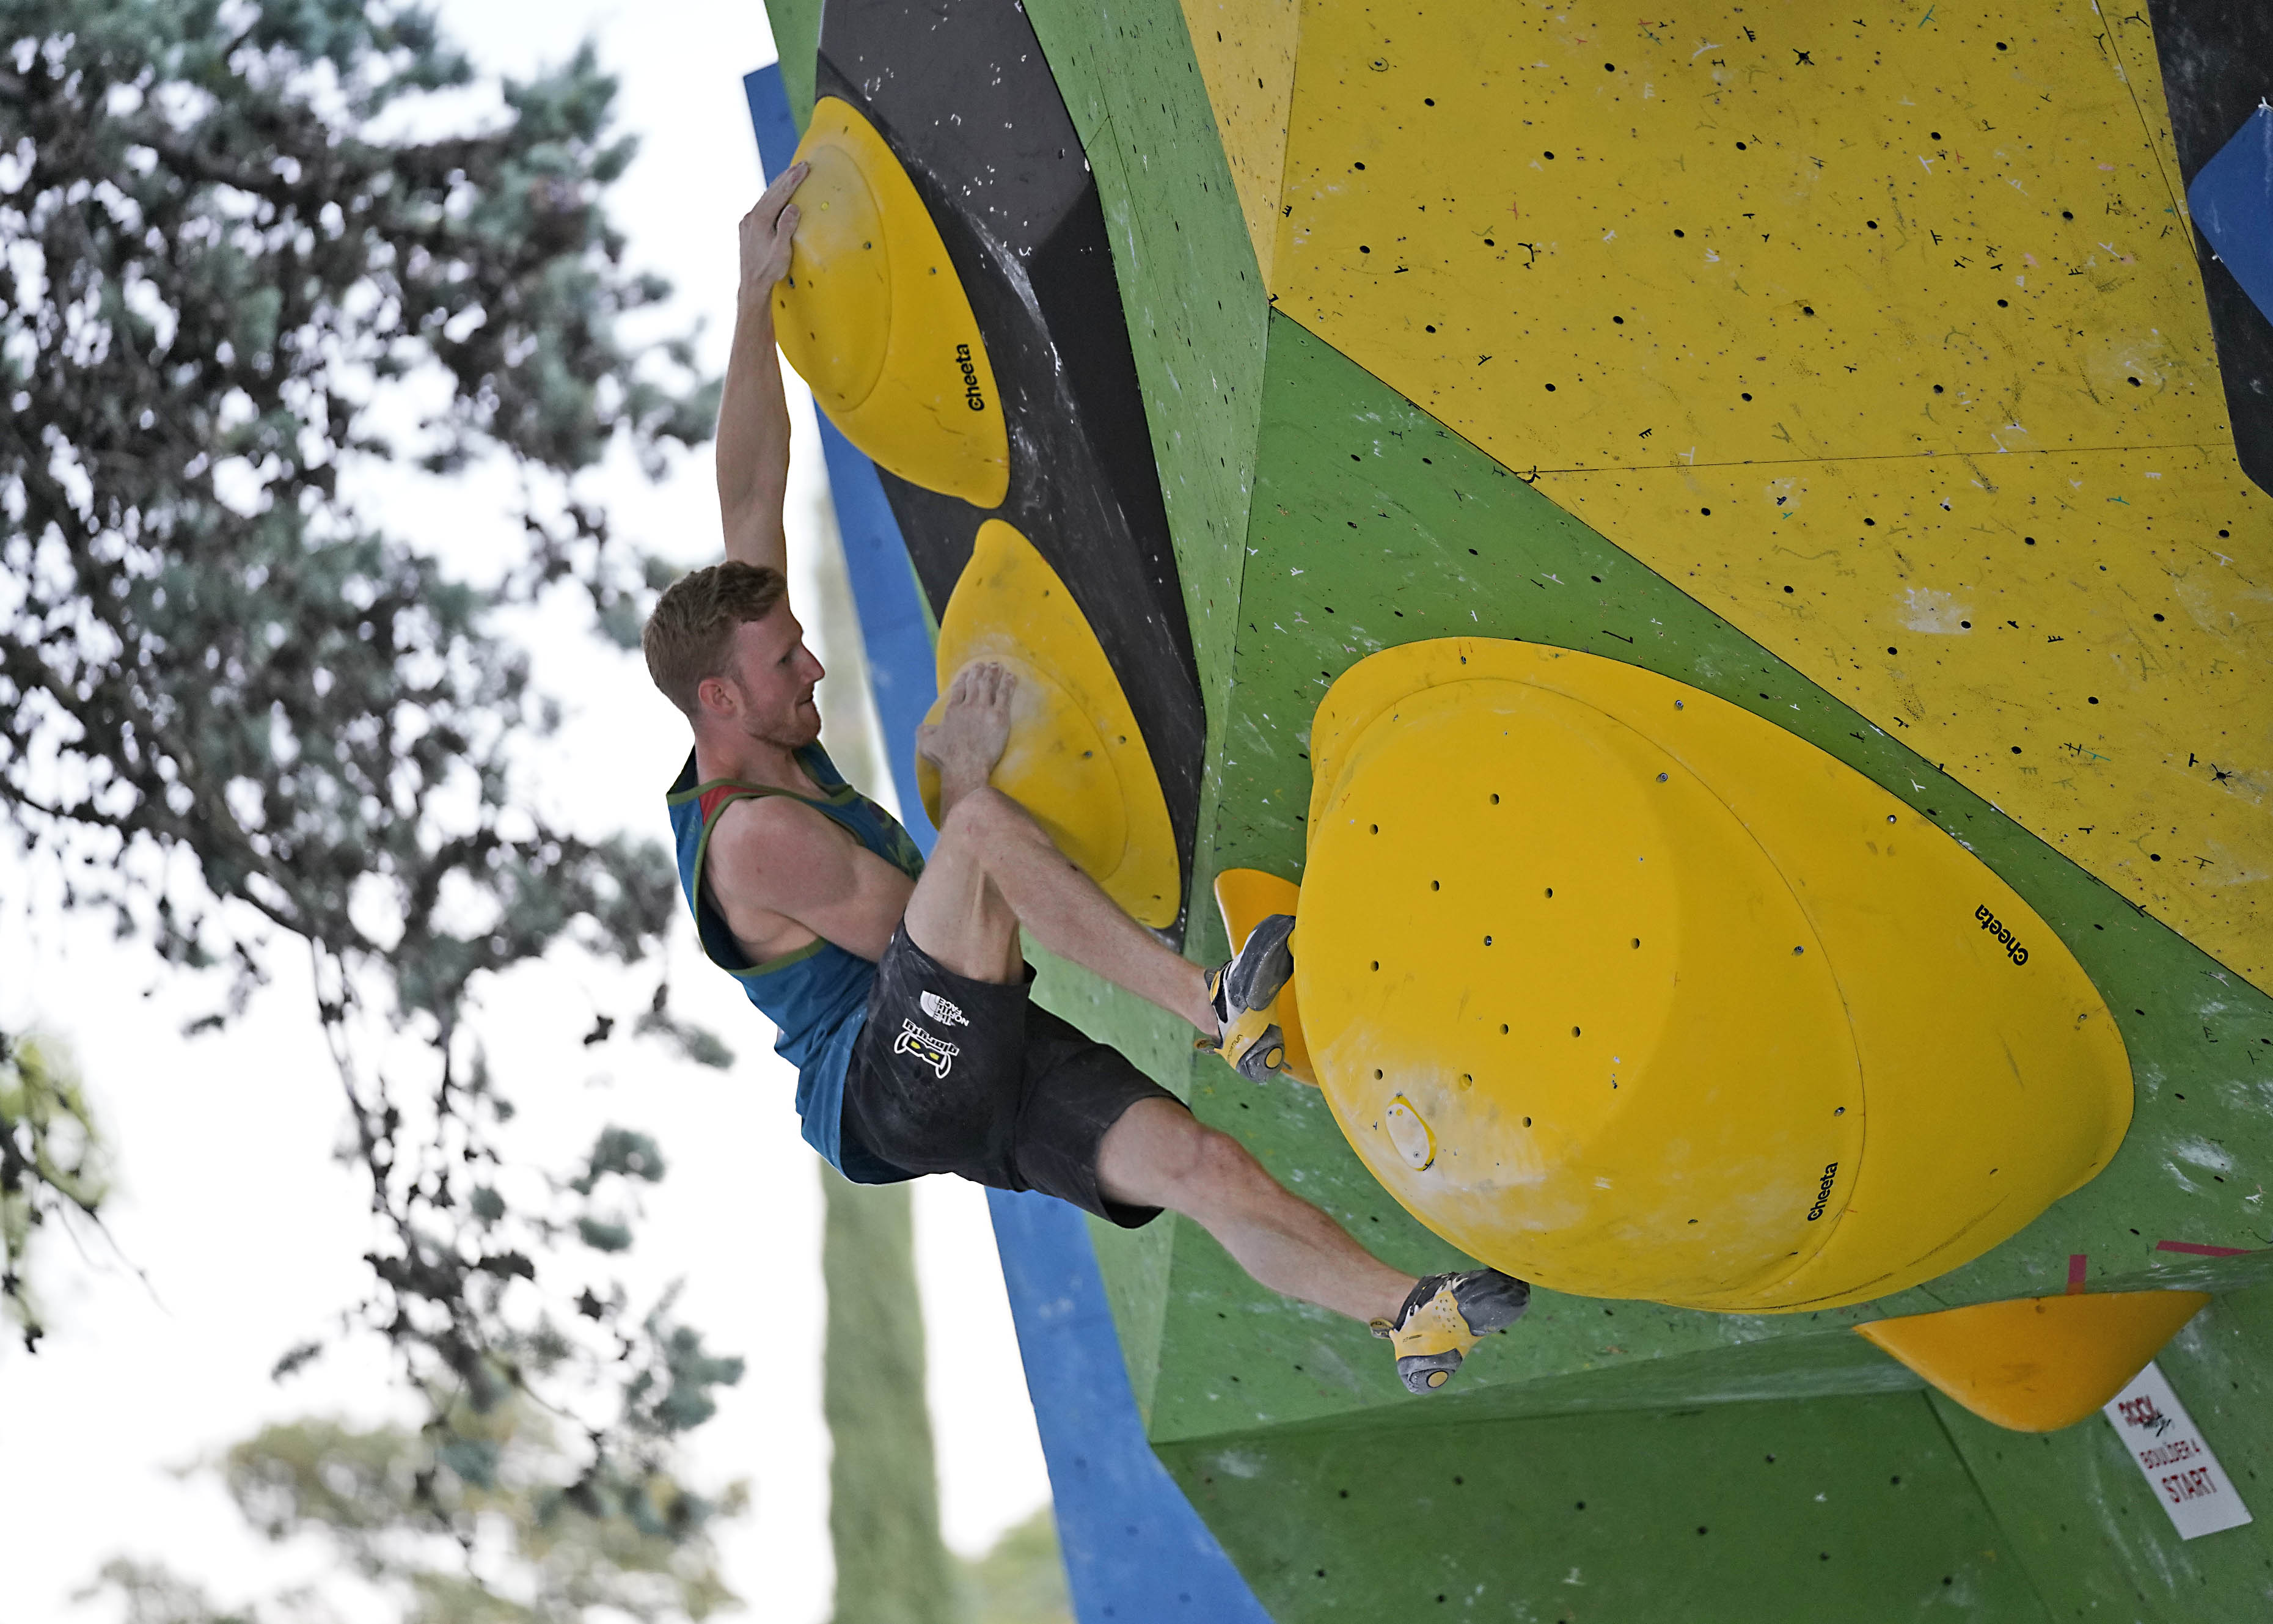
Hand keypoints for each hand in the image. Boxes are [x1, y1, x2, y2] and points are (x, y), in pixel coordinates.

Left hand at [739, 161, 808, 306]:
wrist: (752, 283)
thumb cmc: (769, 270)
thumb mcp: (782, 252)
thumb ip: (787, 228)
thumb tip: (793, 207)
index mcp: (760, 220)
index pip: (779, 194)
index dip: (793, 180)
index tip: (803, 168)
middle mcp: (751, 217)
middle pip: (771, 191)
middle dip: (787, 177)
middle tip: (801, 165)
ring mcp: (748, 221)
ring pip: (766, 197)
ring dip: (780, 184)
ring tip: (791, 173)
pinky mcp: (747, 227)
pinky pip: (762, 205)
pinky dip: (773, 196)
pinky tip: (778, 193)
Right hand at [917, 661, 1017, 806]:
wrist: (965, 767)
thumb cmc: (946, 759)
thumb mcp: (926, 744)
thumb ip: (923, 732)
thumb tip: (923, 726)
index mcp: (952, 711)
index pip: (958, 689)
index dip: (963, 679)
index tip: (967, 672)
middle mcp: (968, 706)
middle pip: (975, 683)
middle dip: (979, 671)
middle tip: (984, 664)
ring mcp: (984, 710)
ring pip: (989, 685)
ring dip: (993, 673)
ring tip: (997, 665)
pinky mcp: (999, 717)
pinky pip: (1005, 695)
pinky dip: (1008, 684)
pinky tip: (1011, 676)